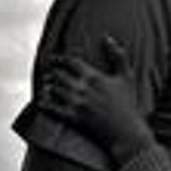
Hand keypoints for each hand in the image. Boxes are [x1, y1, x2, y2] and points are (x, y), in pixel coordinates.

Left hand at [37, 36, 155, 166]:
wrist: (126, 131)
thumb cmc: (128, 104)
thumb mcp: (127, 76)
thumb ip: (118, 55)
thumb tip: (107, 38)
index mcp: (94, 76)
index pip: (70, 62)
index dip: (59, 58)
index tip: (53, 59)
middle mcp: (83, 88)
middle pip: (59, 75)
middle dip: (53, 72)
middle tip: (49, 72)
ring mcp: (77, 103)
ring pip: (55, 89)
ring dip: (49, 85)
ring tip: (47, 84)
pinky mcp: (74, 117)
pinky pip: (53, 109)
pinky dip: (45, 104)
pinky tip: (42, 101)